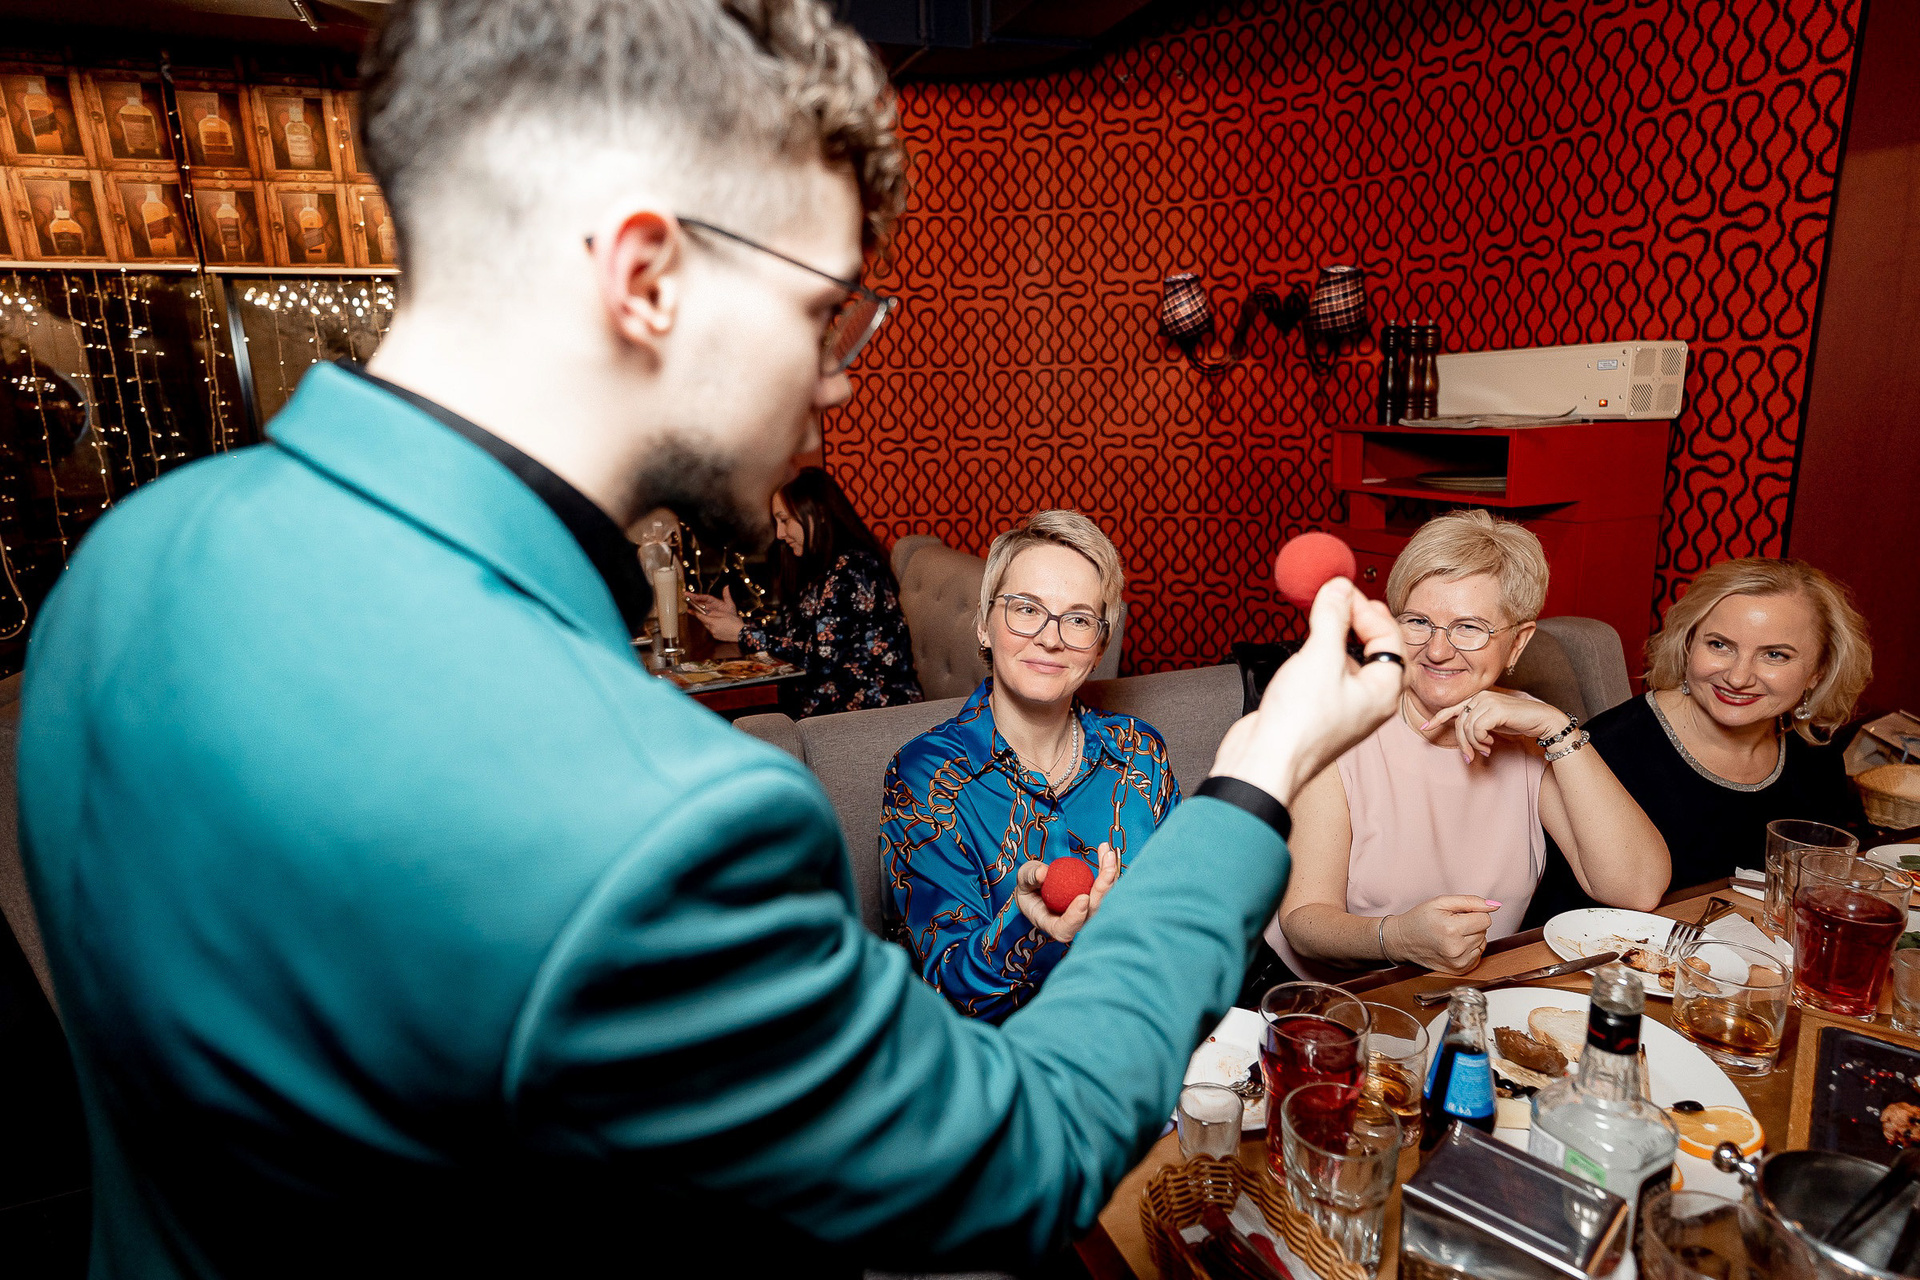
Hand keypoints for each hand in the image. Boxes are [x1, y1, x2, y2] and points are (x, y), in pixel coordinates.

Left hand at [687, 587, 742, 642]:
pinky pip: (712, 630)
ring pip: (708, 626)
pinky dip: (714, 627)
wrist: (741, 634)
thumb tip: (706, 611)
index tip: (691, 610)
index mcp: (713, 622)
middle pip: (704, 622)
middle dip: (703, 617)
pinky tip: (720, 625)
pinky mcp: (717, 637)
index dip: (696, 613)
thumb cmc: (734, 623)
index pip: (701, 617)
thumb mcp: (724, 614)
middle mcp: (712, 629)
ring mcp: (714, 634)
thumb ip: (714, 613)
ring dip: (709, 622)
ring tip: (716, 619)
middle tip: (703, 612)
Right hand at [1014, 843, 1119, 943]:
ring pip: (1103, 899)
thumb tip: (1043, 873)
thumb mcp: (1023, 880)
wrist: (1037, 885)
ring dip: (1109, 875)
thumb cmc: (1028, 887)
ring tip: (1108, 854)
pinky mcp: (1094, 897)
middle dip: (1102, 892)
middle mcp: (1073, 921)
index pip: (1064, 929)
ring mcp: (1086, 910)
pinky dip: (1106, 867)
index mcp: (1051, 923)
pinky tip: (1106, 850)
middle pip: (1091, 914)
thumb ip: (1030, 877)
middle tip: (1108, 870)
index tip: (1082, 898)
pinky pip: (1103, 885)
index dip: (1075, 918)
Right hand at [1209, 578, 1404, 807]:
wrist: (1264, 761)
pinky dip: (1319, 654)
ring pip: (1350, 661)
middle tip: (1337, 599)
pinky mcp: (1318, 711)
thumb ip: (1332, 618)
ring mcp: (1344, 707)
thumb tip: (1339, 588)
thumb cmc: (1299, 725)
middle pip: (1375, 649)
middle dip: (1357, 620)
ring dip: (1336, 636)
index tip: (1342, 591)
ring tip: (1320, 618)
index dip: (1367, 609)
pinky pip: (1328, 673)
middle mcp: (1369, 701)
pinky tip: (1303, 648)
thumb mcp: (1319, 657)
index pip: (1390, 637)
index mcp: (1383, 691)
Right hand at [1385, 895, 1498, 973]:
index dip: (1473, 913)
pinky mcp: (1459, 970)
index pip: (1485, 919)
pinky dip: (1469, 949)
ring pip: (1482, 943)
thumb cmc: (1419, 919)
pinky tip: (1454, 945)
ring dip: (1471, 937)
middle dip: (1471, 925)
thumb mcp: (1441, 902)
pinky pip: (1478, 955)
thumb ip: (1471, 901)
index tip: (1458, 914)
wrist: (1401, 941)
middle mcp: (1457, 949)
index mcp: (1452, 929)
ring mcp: (1458, 962)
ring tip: (1451, 935)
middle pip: (1484, 931)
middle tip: (1451, 924)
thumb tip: (1495, 905)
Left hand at [1420, 691, 1570, 763]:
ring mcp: (1487, 701)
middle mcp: (1480, 697)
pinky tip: (1491, 744)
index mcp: (1478, 699)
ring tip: (1486, 750)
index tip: (1424, 728)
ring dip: (1474, 744)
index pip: (1452, 709)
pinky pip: (1477, 730)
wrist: (1541, 720)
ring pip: (1466, 728)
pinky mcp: (1494, 709)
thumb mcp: (1493, 723)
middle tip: (1470, 758)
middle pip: (1459, 723)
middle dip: (1462, 743)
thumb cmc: (1518, 722)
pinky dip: (1481, 741)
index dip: (1437, 719)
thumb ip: (1477, 724)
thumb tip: (1462, 738)